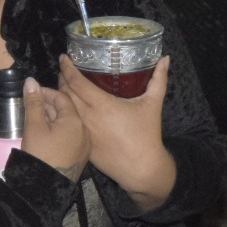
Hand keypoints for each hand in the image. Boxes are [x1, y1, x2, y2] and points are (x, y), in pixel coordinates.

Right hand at [18, 77, 88, 180]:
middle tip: (32, 104)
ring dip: (54, 118)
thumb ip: (33, 102)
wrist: (45, 187)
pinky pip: (71, 136)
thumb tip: (31, 81)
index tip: (32, 93)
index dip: (46, 93)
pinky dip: (59, 131)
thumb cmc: (39, 154)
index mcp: (75, 121)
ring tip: (37, 118)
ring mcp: (84, 144)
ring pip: (69, 123)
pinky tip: (47, 133)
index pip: (62, 98)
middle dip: (49, 105)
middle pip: (67, 110)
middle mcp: (84, 131)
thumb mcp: (34, 126)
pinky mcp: (80, 155)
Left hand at [57, 54, 173, 207]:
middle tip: (64, 69)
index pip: (77, 82)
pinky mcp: (82, 144)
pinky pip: (68, 124)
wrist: (141, 168)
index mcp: (102, 105)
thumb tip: (165, 59)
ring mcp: (83, 132)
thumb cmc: (147, 135)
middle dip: (62, 78)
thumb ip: (158, 79)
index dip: (68, 68)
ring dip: (61, 95)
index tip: (65, 57)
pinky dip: (65, 113)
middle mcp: (88, 117)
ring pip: (64, 109)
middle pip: (65, 93)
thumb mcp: (153, 104)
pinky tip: (68, 108)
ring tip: (65, 85)